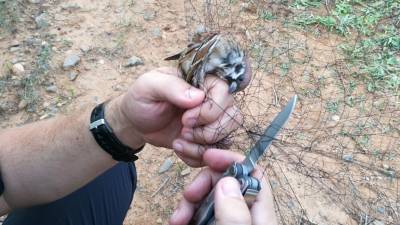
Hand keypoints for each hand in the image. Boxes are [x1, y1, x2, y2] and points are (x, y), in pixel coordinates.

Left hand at [106, 68, 241, 165]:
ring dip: (203, 145)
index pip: (225, 91)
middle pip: (232, 116)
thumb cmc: (141, 99)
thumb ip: (171, 87)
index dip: (210, 110)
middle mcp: (211, 98)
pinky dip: (197, 156)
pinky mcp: (207, 138)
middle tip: (183, 131)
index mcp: (201, 80)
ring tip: (179, 141)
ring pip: (228, 134)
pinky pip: (215, 151)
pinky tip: (179, 149)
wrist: (135, 123)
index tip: (186, 119)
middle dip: (207, 131)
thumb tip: (197, 97)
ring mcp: (212, 120)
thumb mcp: (148, 86)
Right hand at [169, 149, 277, 224]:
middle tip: (187, 196)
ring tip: (176, 219)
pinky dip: (188, 215)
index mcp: (260, 213)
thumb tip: (227, 181)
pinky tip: (178, 221)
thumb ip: (235, 214)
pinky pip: (201, 214)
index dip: (231, 160)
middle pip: (226, 184)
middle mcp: (245, 214)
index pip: (253, 173)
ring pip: (209, 200)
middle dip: (202, 184)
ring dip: (189, 203)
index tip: (207, 157)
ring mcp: (229, 221)